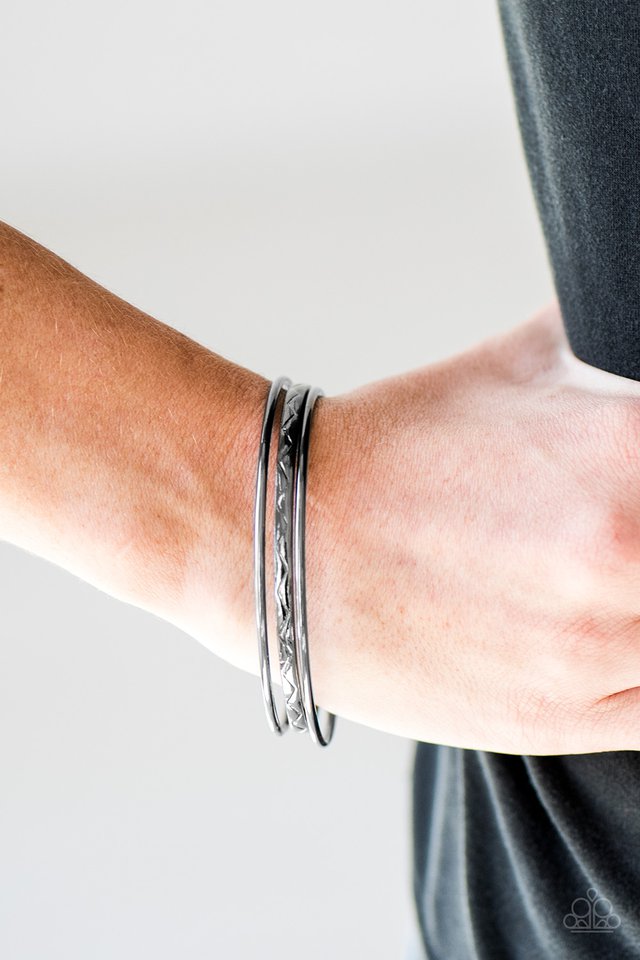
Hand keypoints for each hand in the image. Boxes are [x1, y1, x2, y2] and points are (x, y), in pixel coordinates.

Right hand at [281, 300, 639, 754]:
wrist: (287, 537)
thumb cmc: (396, 448)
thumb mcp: (522, 362)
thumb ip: (614, 337)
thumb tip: (637, 317)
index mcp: (630, 455)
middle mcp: (628, 562)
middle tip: (626, 527)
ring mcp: (597, 654)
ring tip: (609, 570)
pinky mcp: (562, 721)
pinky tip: (612, 628)